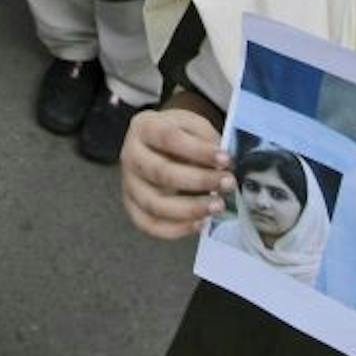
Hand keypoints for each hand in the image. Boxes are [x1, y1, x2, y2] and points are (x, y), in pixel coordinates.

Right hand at [121, 107, 233, 239]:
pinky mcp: (132, 206)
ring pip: (154, 204)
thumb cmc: (180, 134)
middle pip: (160, 172)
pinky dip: (177, 229)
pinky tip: (200, 223)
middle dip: (199, 180)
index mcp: (144, 127)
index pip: (168, 138)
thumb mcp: (193, 125)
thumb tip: (223, 166)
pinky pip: (150, 225)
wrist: (161, 144)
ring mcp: (128, 183)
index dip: (198, 150)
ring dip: (190, 209)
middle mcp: (130, 155)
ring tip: (217, 206)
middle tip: (227, 183)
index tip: (225, 159)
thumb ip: (207, 141)